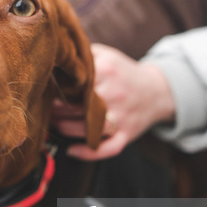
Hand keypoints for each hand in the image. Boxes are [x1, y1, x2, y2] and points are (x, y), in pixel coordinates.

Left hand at [51, 44, 175, 159]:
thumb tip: (56, 53)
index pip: (74, 81)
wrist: (158, 90)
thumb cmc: (123, 73)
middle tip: (48, 106)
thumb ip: (83, 54)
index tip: (49, 88)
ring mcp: (122, 117)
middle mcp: (115, 94)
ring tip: (55, 122)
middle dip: (58, 108)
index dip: (58, 86)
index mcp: (108, 71)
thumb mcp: (106, 55)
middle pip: (78, 105)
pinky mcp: (127, 134)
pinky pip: (108, 148)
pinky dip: (89, 152)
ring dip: (66, 128)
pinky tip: (72, 150)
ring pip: (89, 128)